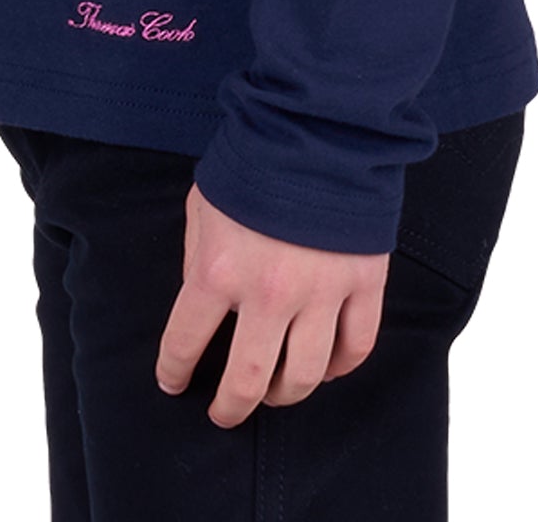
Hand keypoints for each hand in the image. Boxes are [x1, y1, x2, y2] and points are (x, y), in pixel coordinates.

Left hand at [153, 180, 389, 427]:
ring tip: (274, 392)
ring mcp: (322, 291)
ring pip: (304, 375)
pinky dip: (340, 367)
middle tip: (223, 413)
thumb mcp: (203, 203)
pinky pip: (356, 347)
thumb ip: (198, 255)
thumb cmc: (253, 159)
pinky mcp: (364, 283)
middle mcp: (269, 292)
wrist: (319, 123)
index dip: (174, 370)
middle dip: (230, 407)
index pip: (185, 342)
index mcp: (219, 269)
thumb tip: (204, 299)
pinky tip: (326, 368)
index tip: (173, 382)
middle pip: (248, 380)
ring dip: (285, 394)